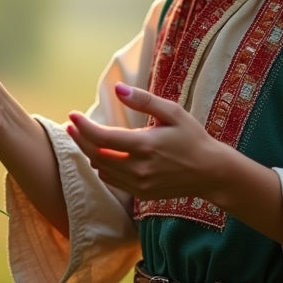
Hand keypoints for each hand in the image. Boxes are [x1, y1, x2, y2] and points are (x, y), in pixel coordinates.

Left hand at [66, 83, 226, 200]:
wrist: (210, 172)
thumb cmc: (192, 138)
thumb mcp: (173, 112)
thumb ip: (144, 101)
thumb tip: (118, 89)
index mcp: (145, 145)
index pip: (102, 138)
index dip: (83, 127)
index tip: (73, 115)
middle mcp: (139, 168)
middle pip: (96, 154)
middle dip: (80, 139)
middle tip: (71, 125)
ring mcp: (139, 184)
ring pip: (102, 168)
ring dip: (89, 152)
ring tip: (82, 137)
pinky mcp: (141, 194)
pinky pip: (112, 181)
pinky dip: (102, 166)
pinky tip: (101, 155)